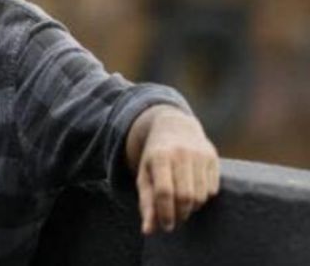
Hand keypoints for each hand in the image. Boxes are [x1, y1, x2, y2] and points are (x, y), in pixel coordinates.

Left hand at [127, 106, 219, 234]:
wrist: (175, 127)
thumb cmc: (155, 158)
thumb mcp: (144, 176)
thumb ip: (146, 203)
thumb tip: (148, 231)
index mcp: (160, 157)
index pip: (164, 192)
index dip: (165, 213)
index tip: (166, 226)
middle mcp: (181, 153)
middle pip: (185, 196)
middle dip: (180, 213)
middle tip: (175, 217)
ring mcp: (199, 154)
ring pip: (201, 196)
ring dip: (192, 207)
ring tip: (182, 202)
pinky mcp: (213, 157)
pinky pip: (212, 190)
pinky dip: (203, 197)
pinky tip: (193, 189)